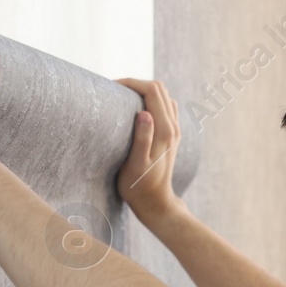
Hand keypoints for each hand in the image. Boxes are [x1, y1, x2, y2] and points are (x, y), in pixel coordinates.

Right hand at [113, 77, 181, 220]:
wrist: (156, 203)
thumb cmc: (139, 188)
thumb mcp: (135, 166)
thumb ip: (142, 139)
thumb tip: (144, 113)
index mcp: (164, 130)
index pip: (152, 91)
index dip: (132, 83)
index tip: (111, 87)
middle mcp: (173, 127)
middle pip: (159, 89)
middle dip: (136, 83)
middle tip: (113, 90)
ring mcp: (174, 131)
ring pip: (163, 96)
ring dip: (144, 90)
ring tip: (122, 97)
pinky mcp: (171, 135)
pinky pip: (165, 107)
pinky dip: (151, 100)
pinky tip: (136, 109)